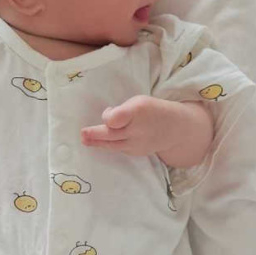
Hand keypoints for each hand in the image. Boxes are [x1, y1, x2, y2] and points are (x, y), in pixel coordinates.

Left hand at [81, 96, 213, 165]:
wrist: (174, 128)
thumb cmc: (151, 110)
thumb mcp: (139, 102)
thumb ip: (121, 111)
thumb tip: (104, 121)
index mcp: (138, 111)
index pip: (117, 118)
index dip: (109, 116)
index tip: (108, 111)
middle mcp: (138, 130)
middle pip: (112, 134)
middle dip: (95, 134)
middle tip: (82, 134)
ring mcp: (137, 144)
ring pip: (112, 145)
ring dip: (96, 143)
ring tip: (84, 140)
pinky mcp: (135, 152)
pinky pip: (118, 148)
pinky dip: (107, 144)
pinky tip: (97, 141)